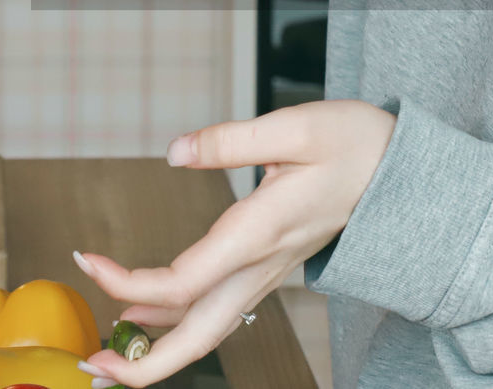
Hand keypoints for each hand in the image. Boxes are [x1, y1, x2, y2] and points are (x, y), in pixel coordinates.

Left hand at [72, 100, 395, 387]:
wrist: (404, 172)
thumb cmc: (356, 145)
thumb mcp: (296, 126)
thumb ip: (231, 140)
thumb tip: (175, 152)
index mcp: (259, 234)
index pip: (181, 283)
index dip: (127, 284)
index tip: (88, 260)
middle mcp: (261, 265)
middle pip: (198, 337)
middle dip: (144, 364)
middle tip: (93, 365)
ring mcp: (268, 273)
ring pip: (209, 329)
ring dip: (159, 348)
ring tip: (110, 349)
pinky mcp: (271, 267)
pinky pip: (220, 308)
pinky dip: (181, 319)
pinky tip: (151, 311)